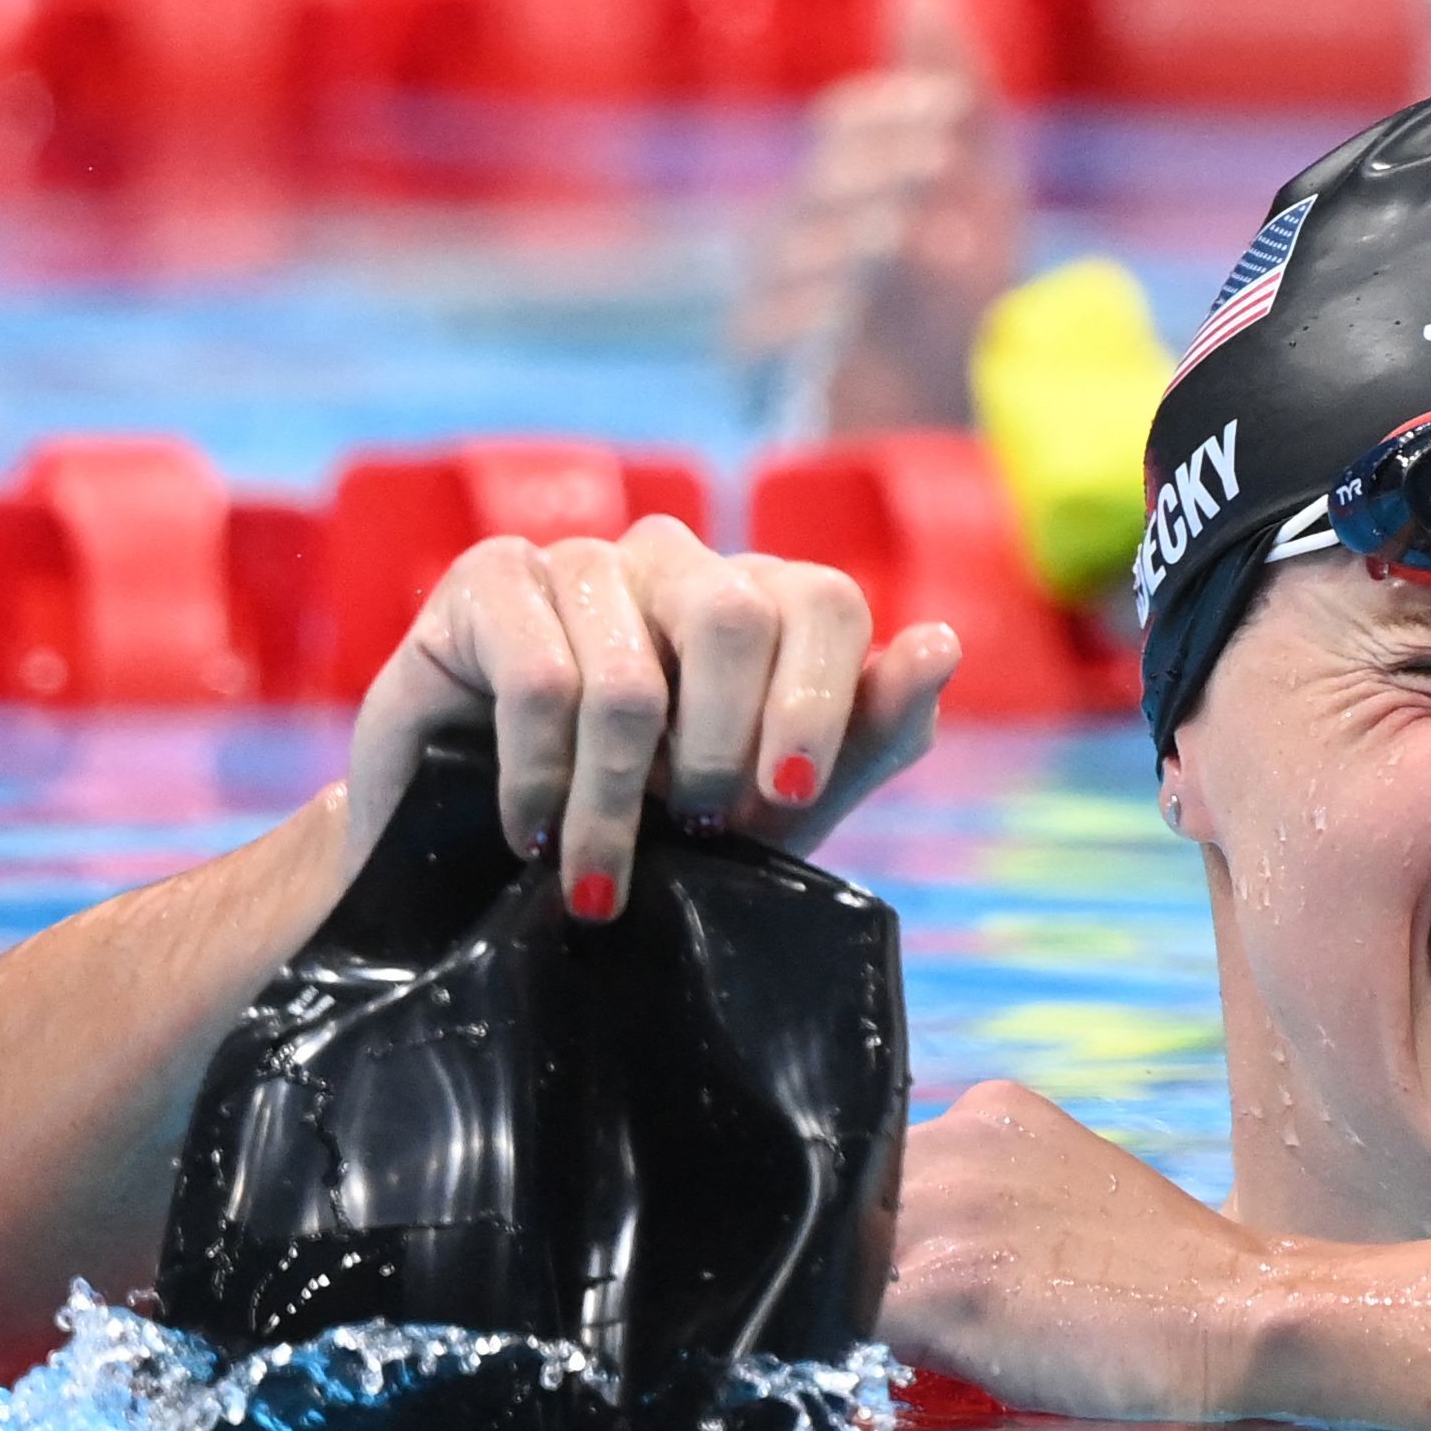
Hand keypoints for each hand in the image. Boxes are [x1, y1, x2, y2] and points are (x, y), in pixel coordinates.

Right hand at [346, 513, 960, 914]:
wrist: (496, 864)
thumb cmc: (656, 829)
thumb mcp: (781, 807)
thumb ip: (868, 733)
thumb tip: (939, 645)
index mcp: (763, 598)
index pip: (826, 601)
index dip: (817, 706)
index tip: (785, 801)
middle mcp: (678, 562)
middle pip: (736, 615)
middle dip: (719, 754)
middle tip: (691, 831)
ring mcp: (583, 562)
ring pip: (630, 675)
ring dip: (616, 799)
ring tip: (599, 869)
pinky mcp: (491, 584)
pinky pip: (539, 679)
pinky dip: (541, 779)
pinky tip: (529, 831)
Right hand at [731, 0, 1025, 433]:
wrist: (953, 446)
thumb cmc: (962, 320)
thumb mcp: (980, 201)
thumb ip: (955, 98)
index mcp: (835, 191)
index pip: (846, 126)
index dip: (894, 114)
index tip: (952, 116)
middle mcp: (787, 242)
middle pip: (822, 181)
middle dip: (888, 168)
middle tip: (945, 162)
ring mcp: (763, 310)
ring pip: (796, 250)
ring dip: (866, 235)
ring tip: (927, 239)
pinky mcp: (757, 380)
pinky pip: (770, 331)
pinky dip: (820, 309)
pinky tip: (863, 297)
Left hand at [884, 1082, 1270, 1420]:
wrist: (1239, 1318)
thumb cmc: (1164, 1286)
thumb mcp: (1068, 1201)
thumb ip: (987, 1205)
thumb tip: (900, 1268)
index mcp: (992, 1110)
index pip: (882, 1172)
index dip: (890, 1239)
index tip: (915, 1287)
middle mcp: (958, 1138)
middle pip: (853, 1212)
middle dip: (871, 1272)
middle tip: (926, 1335)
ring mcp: (948, 1207)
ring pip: (843, 1262)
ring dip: (866, 1317)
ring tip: (933, 1358)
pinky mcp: (946, 1283)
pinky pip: (847, 1321)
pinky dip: (857, 1357)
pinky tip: (914, 1379)